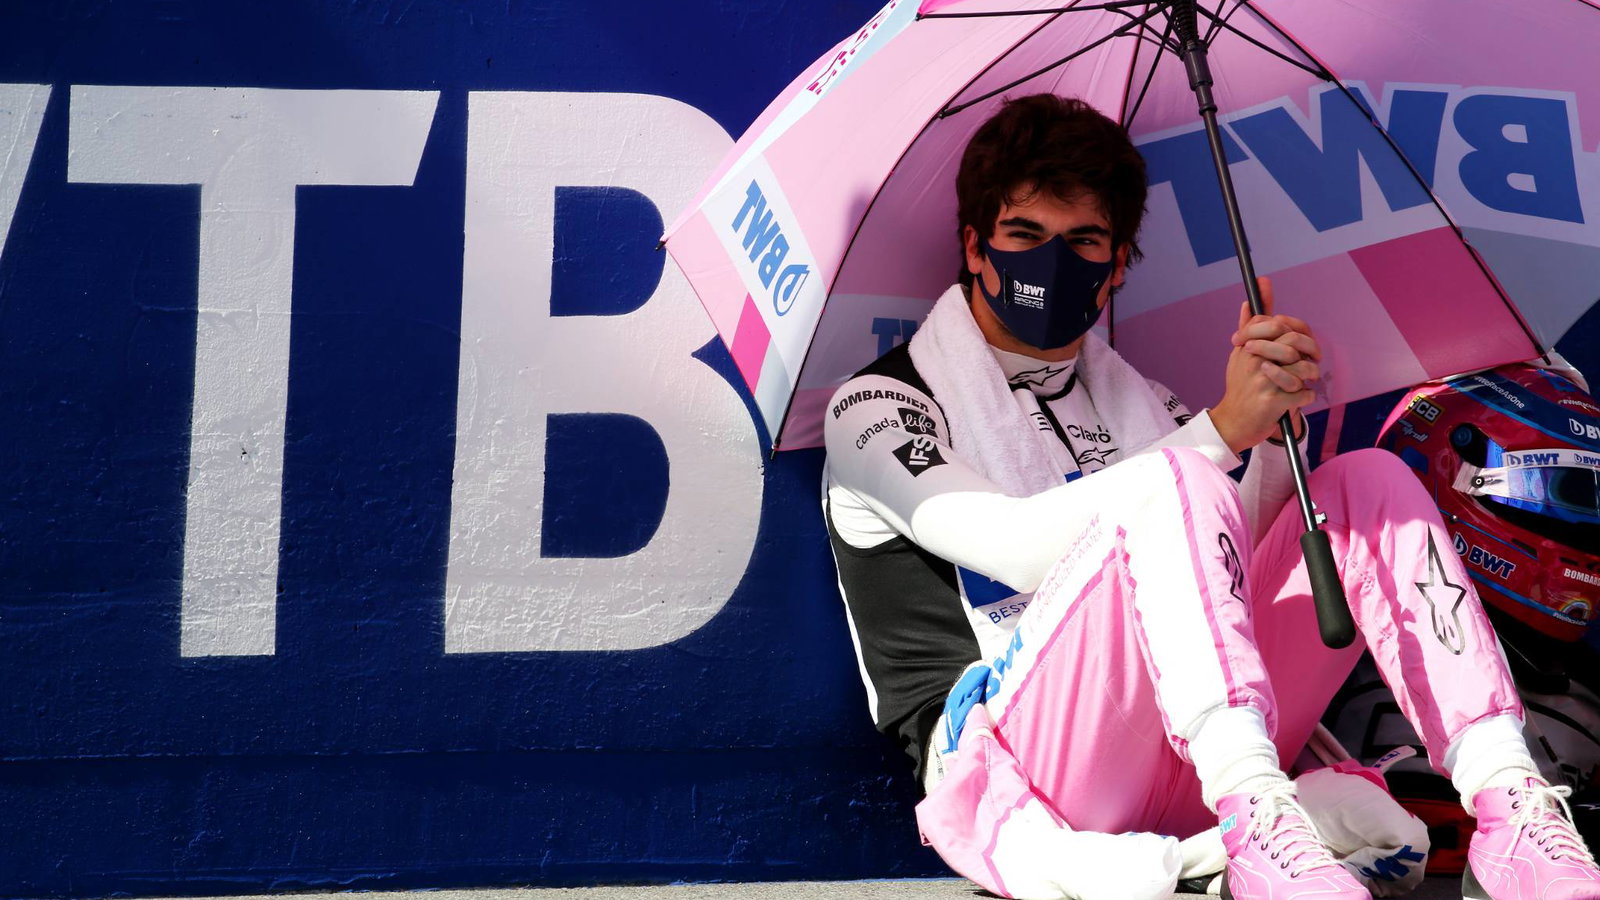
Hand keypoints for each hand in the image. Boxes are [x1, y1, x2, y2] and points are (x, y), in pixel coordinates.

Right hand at [1209, 277, 1320, 453]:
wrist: (1233, 422)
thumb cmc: (1240, 386)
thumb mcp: (1239, 355)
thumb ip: (1247, 327)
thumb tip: (1249, 299)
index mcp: (1247, 347)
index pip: (1275, 323)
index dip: (1294, 328)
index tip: (1300, 339)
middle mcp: (1254, 361)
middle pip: (1293, 341)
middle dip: (1310, 348)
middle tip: (1313, 357)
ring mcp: (1264, 382)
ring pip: (1304, 367)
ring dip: (1311, 374)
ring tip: (1306, 379)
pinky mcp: (1273, 402)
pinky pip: (1304, 393)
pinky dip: (1307, 396)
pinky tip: (1299, 397)